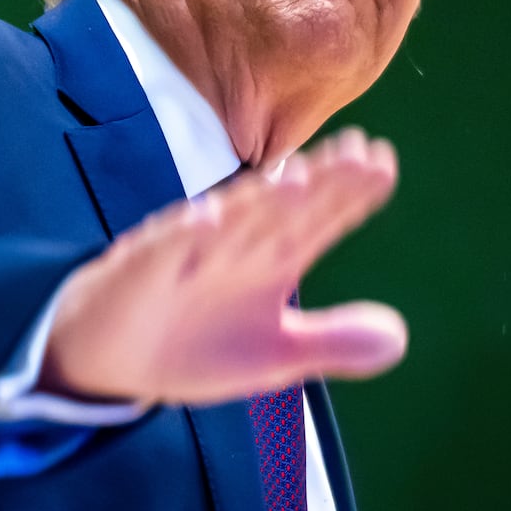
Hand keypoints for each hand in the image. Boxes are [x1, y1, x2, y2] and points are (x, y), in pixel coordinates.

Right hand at [39, 127, 405, 404]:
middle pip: (281, 211)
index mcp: (270, 260)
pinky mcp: (141, 268)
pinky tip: (208, 218)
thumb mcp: (274, 354)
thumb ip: (331, 342)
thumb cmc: (194, 342)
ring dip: (261, 200)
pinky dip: (185, 234)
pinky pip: (165, 248)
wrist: (110, 356)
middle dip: (318, 184)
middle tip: (357, 153)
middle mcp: (234, 246)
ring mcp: (187, 253)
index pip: (317, 222)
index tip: (383, 165)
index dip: (349, 196)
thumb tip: (400, 339)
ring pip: (228, 221)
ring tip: (299, 178)